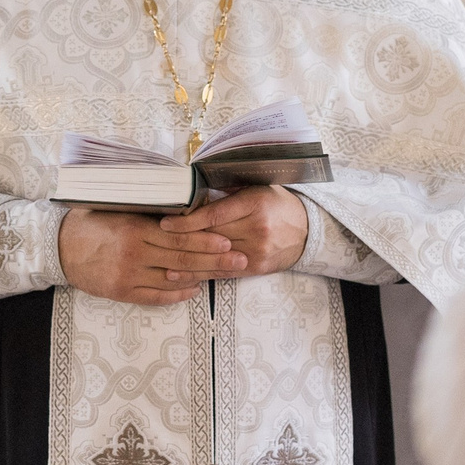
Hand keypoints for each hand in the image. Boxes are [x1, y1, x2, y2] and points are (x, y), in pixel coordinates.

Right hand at [60, 208, 246, 307]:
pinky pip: (156, 296)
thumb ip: (146, 210)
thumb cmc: (90, 223)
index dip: (205, 239)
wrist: (58, 248)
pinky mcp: (122, 292)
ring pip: (173, 278)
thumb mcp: (117, 209)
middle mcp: (135, 253)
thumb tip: (180, 205)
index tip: (228, 241)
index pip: (178, 235)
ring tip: (225, 275)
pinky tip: (195, 290)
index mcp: (135, 228)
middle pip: (182, 258)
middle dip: (215, 260)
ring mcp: (129, 275)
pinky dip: (177, 293)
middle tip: (241, 260)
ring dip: (202, 277)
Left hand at [164, 186, 308, 279]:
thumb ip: (229, 190)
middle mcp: (256, 228)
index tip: (166, 223)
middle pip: (211, 237)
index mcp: (254, 203)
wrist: (307, 230)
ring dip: (187, 261)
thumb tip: (195, 190)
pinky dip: (202, 274)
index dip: (187, 221)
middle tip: (156, 241)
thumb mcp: (257, 188)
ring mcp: (256, 251)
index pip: (214, 215)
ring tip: (162, 262)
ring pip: (214, 258)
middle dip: (181, 240)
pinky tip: (183, 275)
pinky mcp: (256, 268)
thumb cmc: (277, 205)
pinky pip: (224, 272)